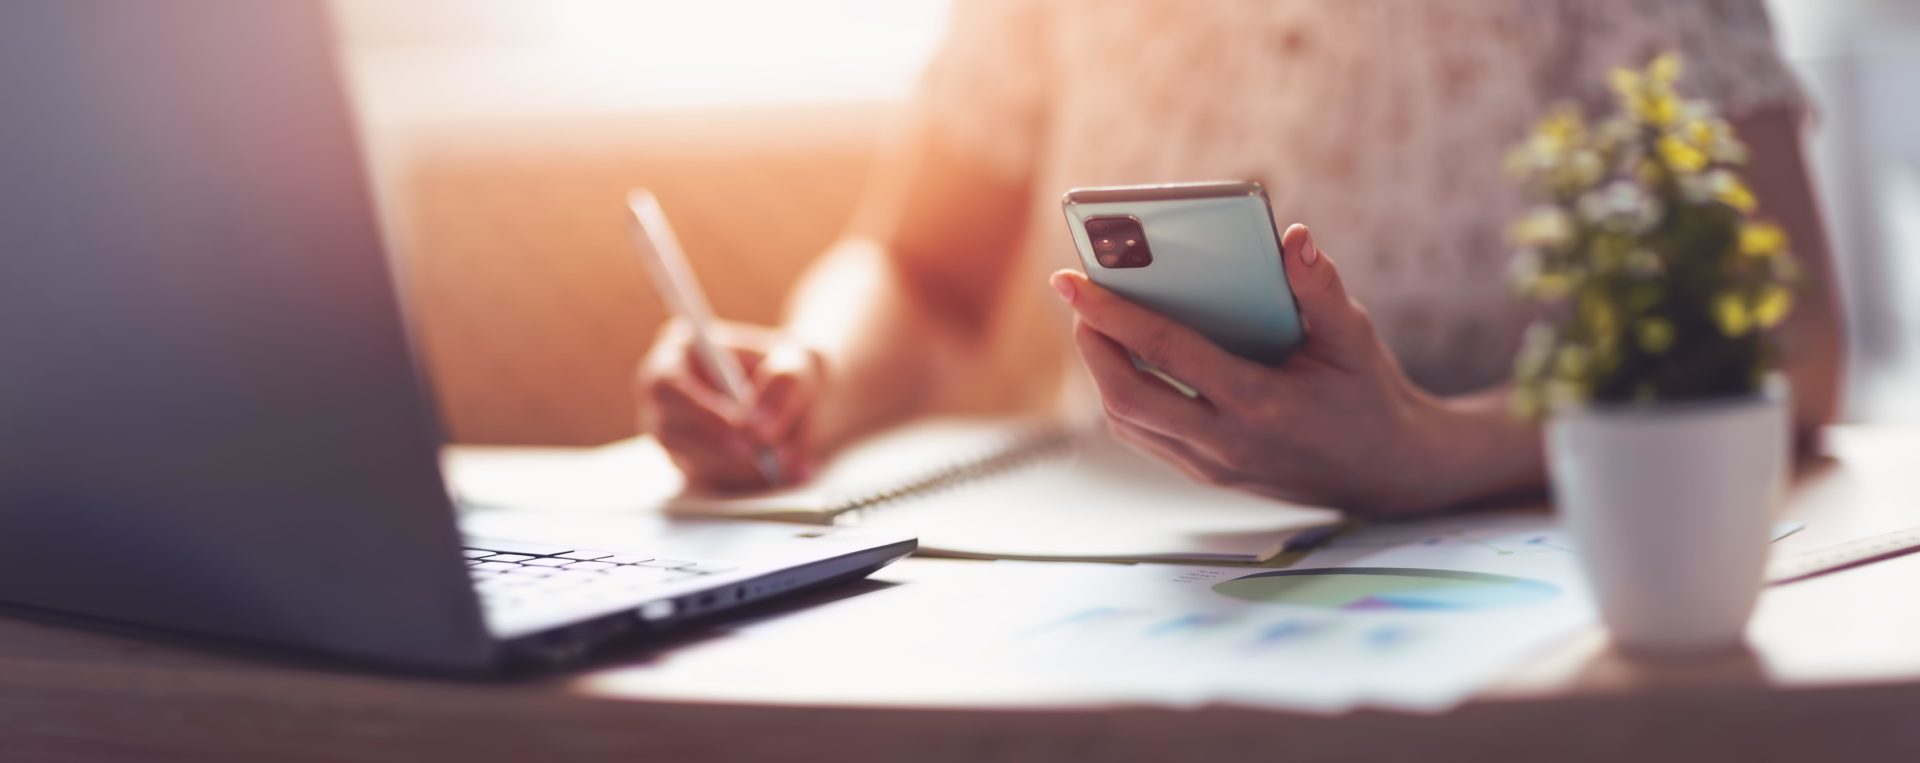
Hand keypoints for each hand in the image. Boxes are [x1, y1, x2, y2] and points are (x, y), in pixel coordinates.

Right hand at [636, 319, 824, 491]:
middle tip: (764, 456)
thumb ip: (782, 386)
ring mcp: (671, 431)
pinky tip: (775, 472)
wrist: (798, 396)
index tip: (742, 431)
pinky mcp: (687, 461)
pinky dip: (740, 479)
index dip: (701, 411)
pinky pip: (704, 478)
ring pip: (687, 459)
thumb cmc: (788, 370)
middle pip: (669, 429)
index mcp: (679, 351)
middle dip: (719, 447)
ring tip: (780, 464)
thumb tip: (758, 431)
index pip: (668, 385)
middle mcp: (665, 394)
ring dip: (733, 466)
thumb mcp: (797, 363)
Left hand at [1050, 224, 1529, 514]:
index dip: (1113, 313)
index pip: (1167, 353)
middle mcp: (1227, 442)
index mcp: (1259, 403)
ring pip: (1128, 422)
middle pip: (1126, 396)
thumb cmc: (1367, 394)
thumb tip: (1294, 238)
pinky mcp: (1207, 475)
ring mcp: (1213, 466)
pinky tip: (1124, 360)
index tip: (1071, 280)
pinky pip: (1146, 437)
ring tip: (1094, 322)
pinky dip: (1124, 397)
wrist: (1388, 472)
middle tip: (1077, 298)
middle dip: (1091, 344)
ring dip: (1101, 372)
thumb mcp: (1353, 337)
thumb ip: (1321, 288)